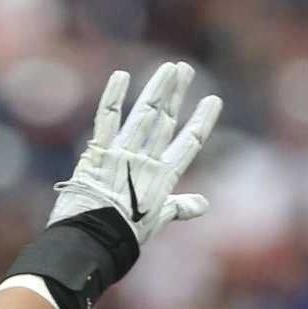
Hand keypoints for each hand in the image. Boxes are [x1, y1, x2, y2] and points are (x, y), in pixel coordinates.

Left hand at [50, 63, 221, 248]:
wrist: (94, 241)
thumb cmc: (125, 234)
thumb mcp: (157, 220)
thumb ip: (179, 207)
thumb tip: (203, 205)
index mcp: (163, 179)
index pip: (188, 144)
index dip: (201, 121)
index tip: (213, 100)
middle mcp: (146, 162)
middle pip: (166, 121)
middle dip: (177, 93)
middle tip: (185, 68)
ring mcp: (122, 155)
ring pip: (144, 114)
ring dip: (156, 88)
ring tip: (167, 67)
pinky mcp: (98, 152)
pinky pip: (107, 119)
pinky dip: (113, 97)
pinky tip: (121, 75)